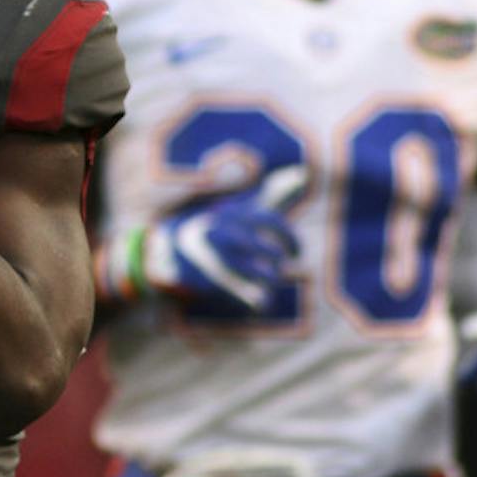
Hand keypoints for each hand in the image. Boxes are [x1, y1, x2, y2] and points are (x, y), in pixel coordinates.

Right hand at [144, 164, 307, 312]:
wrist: (172, 249)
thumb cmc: (220, 226)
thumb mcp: (243, 208)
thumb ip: (274, 194)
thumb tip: (304, 173)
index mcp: (234, 213)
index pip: (272, 222)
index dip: (291, 239)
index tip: (295, 252)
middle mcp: (225, 232)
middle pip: (269, 251)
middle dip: (279, 260)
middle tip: (279, 265)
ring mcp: (217, 256)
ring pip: (260, 273)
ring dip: (271, 279)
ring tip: (269, 280)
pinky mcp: (211, 278)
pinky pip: (243, 291)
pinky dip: (258, 299)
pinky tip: (263, 303)